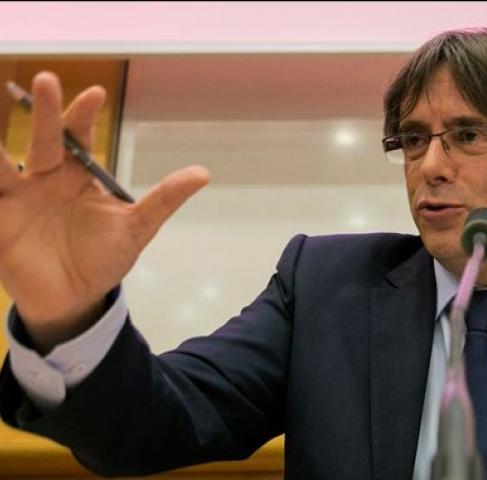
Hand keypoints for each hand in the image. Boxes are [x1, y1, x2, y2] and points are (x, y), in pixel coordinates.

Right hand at [0, 72, 208, 352]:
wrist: (75, 298)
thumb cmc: (103, 258)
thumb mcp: (136, 227)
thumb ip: (163, 199)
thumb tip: (202, 173)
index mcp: (77, 175)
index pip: (79, 137)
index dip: (84, 115)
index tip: (96, 94)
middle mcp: (45, 179)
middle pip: (44, 139)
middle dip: (45, 111)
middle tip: (47, 81)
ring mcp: (18, 199)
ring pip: (2, 165)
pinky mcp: (0, 221)